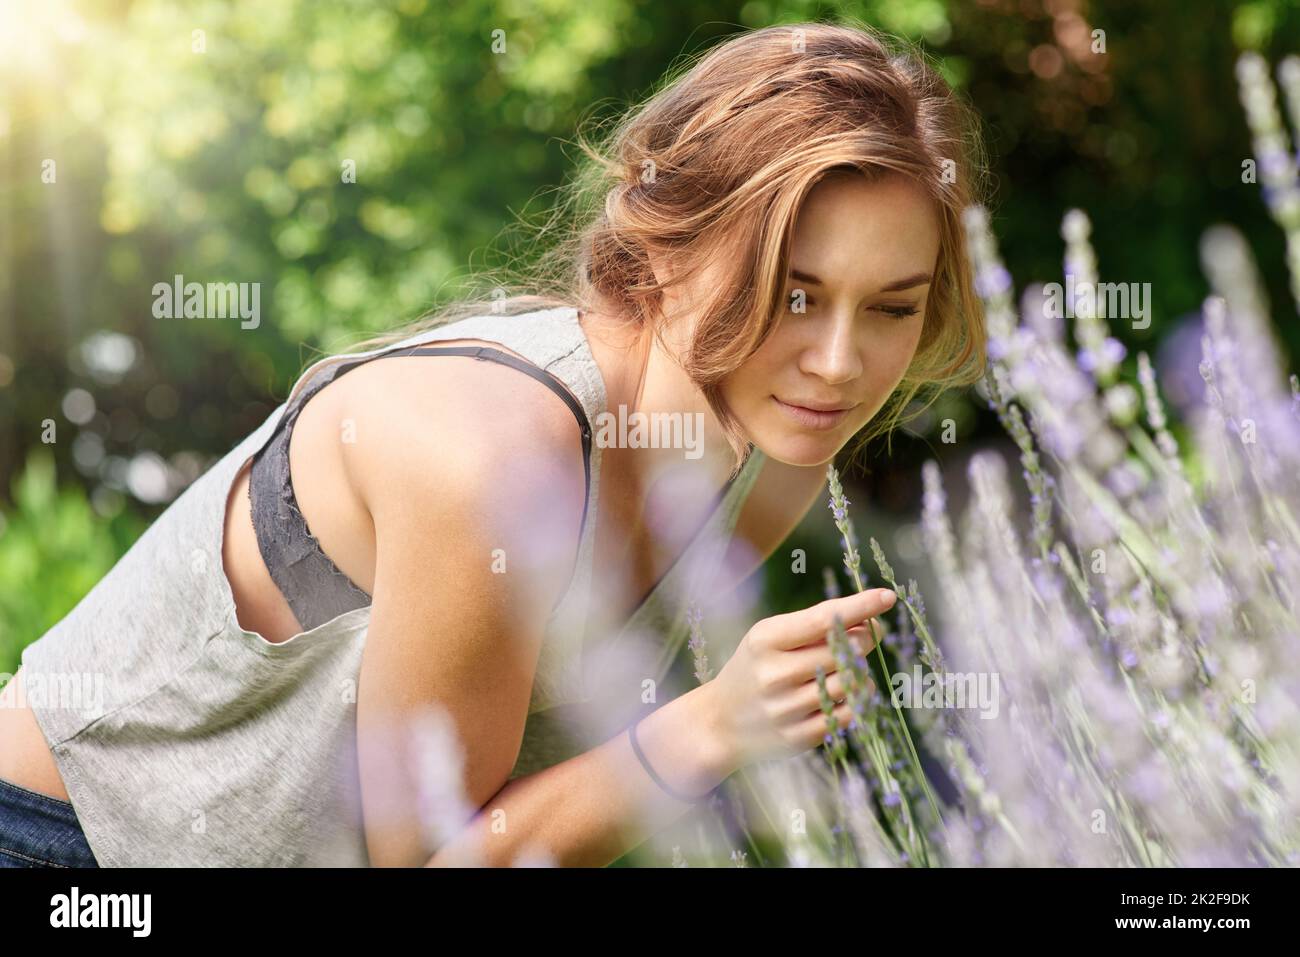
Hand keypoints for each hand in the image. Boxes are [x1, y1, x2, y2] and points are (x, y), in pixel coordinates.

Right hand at [705, 588, 895, 768]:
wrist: (720, 720)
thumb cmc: (755, 667)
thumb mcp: (770, 637)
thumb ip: (813, 626)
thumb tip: (870, 623)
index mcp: (764, 641)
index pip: (823, 619)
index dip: (860, 606)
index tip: (887, 596)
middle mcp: (774, 675)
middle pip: (843, 650)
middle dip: (863, 638)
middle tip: (864, 635)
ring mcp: (786, 709)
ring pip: (851, 682)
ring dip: (861, 671)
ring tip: (851, 666)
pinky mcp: (799, 737)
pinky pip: (849, 713)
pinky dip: (857, 698)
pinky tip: (846, 691)